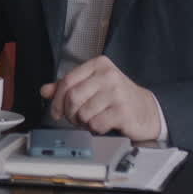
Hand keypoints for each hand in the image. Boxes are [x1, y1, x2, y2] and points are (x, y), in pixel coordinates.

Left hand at [39, 56, 159, 140]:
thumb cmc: (118, 97)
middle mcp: (108, 75)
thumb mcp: (93, 86)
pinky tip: (103, 124)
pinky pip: (96, 124)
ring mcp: (117, 92)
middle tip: (75, 119)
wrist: (147, 110)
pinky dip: (95, 128)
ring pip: (83, 112)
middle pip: (72, 97)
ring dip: (83, 122)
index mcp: (98, 65)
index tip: (56, 111)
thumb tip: (45, 90)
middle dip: (69, 113)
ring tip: (92, 120)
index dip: (57, 99)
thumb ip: (68, 87)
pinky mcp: (122, 111)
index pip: (67, 81)